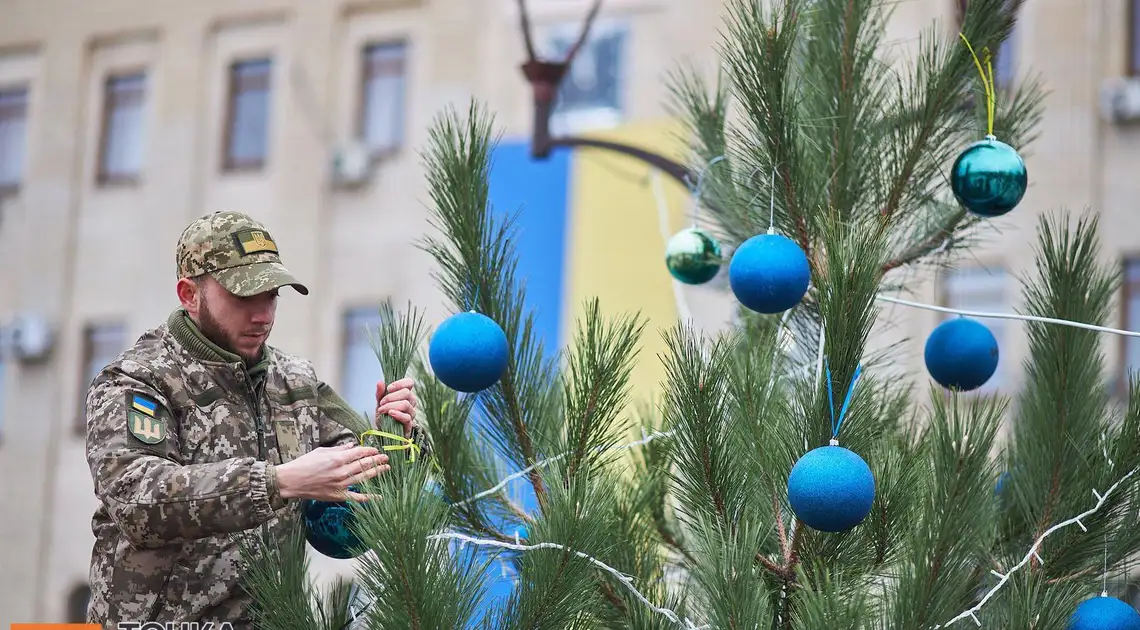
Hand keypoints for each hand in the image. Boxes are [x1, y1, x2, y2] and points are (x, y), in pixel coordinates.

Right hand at [275, 443, 389, 501]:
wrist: (291, 481)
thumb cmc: (304, 464)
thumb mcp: (322, 451)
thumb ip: (339, 449)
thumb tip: (352, 445)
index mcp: (337, 458)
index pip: (360, 452)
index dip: (370, 450)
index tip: (376, 449)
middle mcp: (341, 471)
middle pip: (365, 464)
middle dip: (377, 460)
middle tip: (386, 457)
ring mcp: (341, 485)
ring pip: (364, 478)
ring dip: (377, 472)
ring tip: (386, 468)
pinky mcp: (338, 496)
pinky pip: (357, 497)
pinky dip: (369, 498)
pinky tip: (380, 496)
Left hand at [376, 378, 417, 437]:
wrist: (383, 431)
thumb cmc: (383, 415)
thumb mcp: (379, 402)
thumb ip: (380, 393)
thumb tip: (380, 382)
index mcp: (405, 394)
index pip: (409, 383)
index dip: (400, 383)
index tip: (389, 388)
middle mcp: (411, 402)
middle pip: (407, 393)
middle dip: (391, 397)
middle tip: (381, 402)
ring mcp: (411, 413)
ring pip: (406, 404)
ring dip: (391, 406)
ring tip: (381, 410)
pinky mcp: (409, 424)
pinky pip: (407, 417)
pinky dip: (397, 414)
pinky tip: (390, 414)